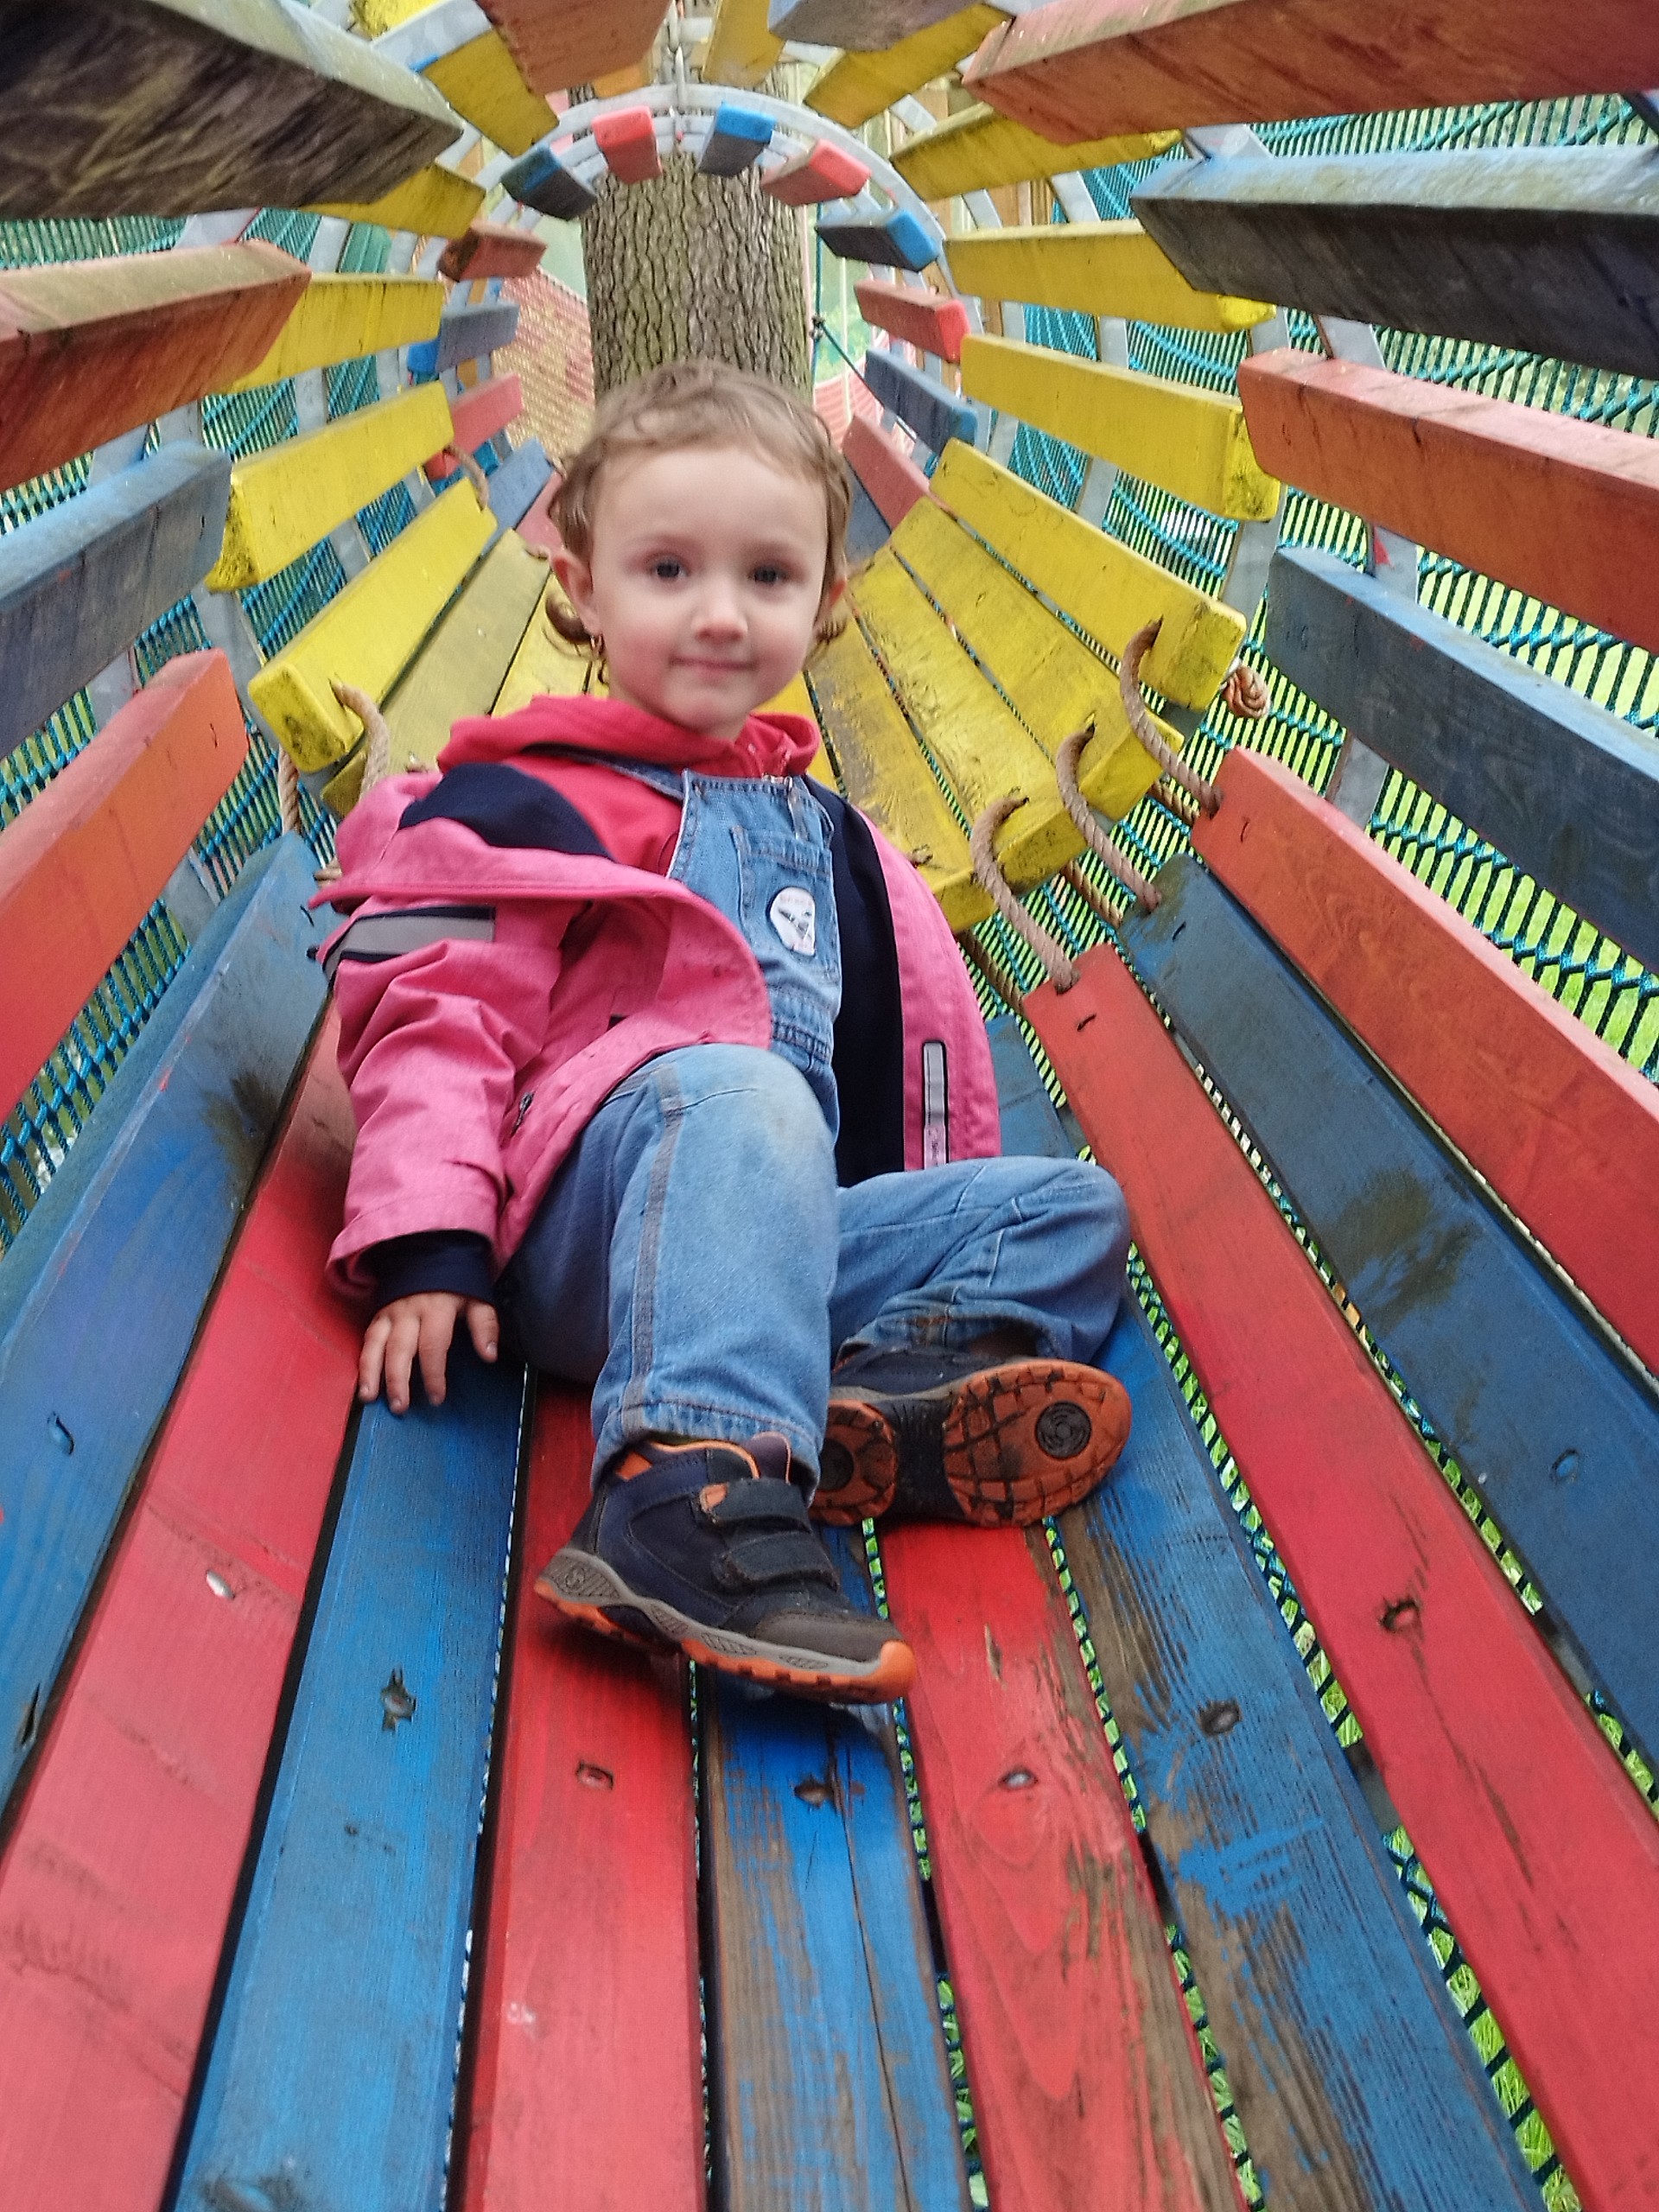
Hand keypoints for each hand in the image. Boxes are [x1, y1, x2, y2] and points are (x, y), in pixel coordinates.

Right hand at [359, 1292, 498, 1413]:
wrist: (430, 1251)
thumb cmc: (457, 1282)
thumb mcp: (478, 1298)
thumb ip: (485, 1326)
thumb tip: (489, 1356)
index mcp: (436, 1308)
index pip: (433, 1346)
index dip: (434, 1374)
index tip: (437, 1398)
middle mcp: (409, 1312)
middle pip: (400, 1349)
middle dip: (398, 1380)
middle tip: (400, 1407)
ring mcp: (390, 1313)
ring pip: (377, 1345)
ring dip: (372, 1373)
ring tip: (369, 1398)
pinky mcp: (378, 1315)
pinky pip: (367, 1340)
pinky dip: (363, 1361)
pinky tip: (362, 1383)